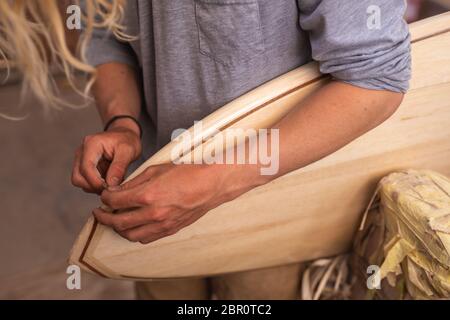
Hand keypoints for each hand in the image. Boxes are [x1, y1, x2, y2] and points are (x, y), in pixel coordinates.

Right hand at [71, 119, 141, 193]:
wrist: (125, 135)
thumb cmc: (127, 140)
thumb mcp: (128, 151)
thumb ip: (119, 167)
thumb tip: (111, 184)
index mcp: (91, 144)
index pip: (86, 168)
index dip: (96, 182)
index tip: (110, 188)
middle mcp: (82, 151)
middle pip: (77, 177)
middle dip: (93, 186)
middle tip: (111, 187)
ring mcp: (81, 159)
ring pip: (79, 181)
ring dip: (94, 187)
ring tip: (111, 183)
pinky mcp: (84, 166)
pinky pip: (85, 181)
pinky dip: (95, 185)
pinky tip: (108, 181)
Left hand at [93, 163, 264, 243]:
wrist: (212, 184)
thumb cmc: (187, 171)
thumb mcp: (157, 169)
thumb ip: (135, 182)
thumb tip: (118, 190)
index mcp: (148, 195)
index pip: (116, 201)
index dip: (105, 198)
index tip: (104, 195)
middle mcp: (153, 213)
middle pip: (119, 222)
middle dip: (104, 217)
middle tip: (99, 212)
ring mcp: (162, 224)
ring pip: (130, 234)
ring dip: (118, 228)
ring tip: (115, 220)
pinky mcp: (170, 230)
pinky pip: (146, 238)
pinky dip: (135, 234)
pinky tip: (133, 226)